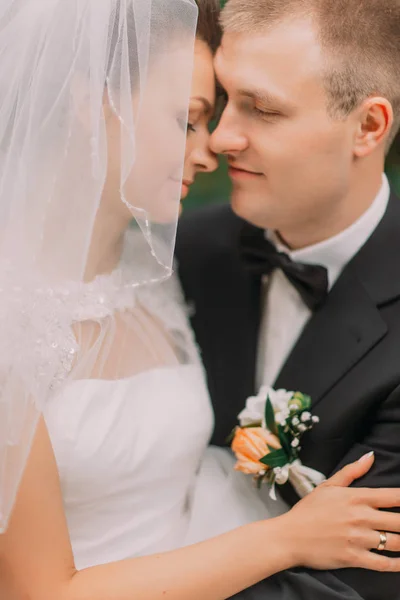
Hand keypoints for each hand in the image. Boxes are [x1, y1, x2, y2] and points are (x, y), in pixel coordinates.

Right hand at [281, 452, 399, 571]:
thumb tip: (371, 456)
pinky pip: (383, 564)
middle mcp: (361, 517)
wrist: (289, 536)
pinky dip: (397, 565)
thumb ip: (352, 471)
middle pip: (399, 521)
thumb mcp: (328, 486)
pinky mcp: (354, 558)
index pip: (393, 496)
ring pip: (395, 542)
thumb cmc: (308, 510)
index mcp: (356, 497)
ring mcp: (358, 539)